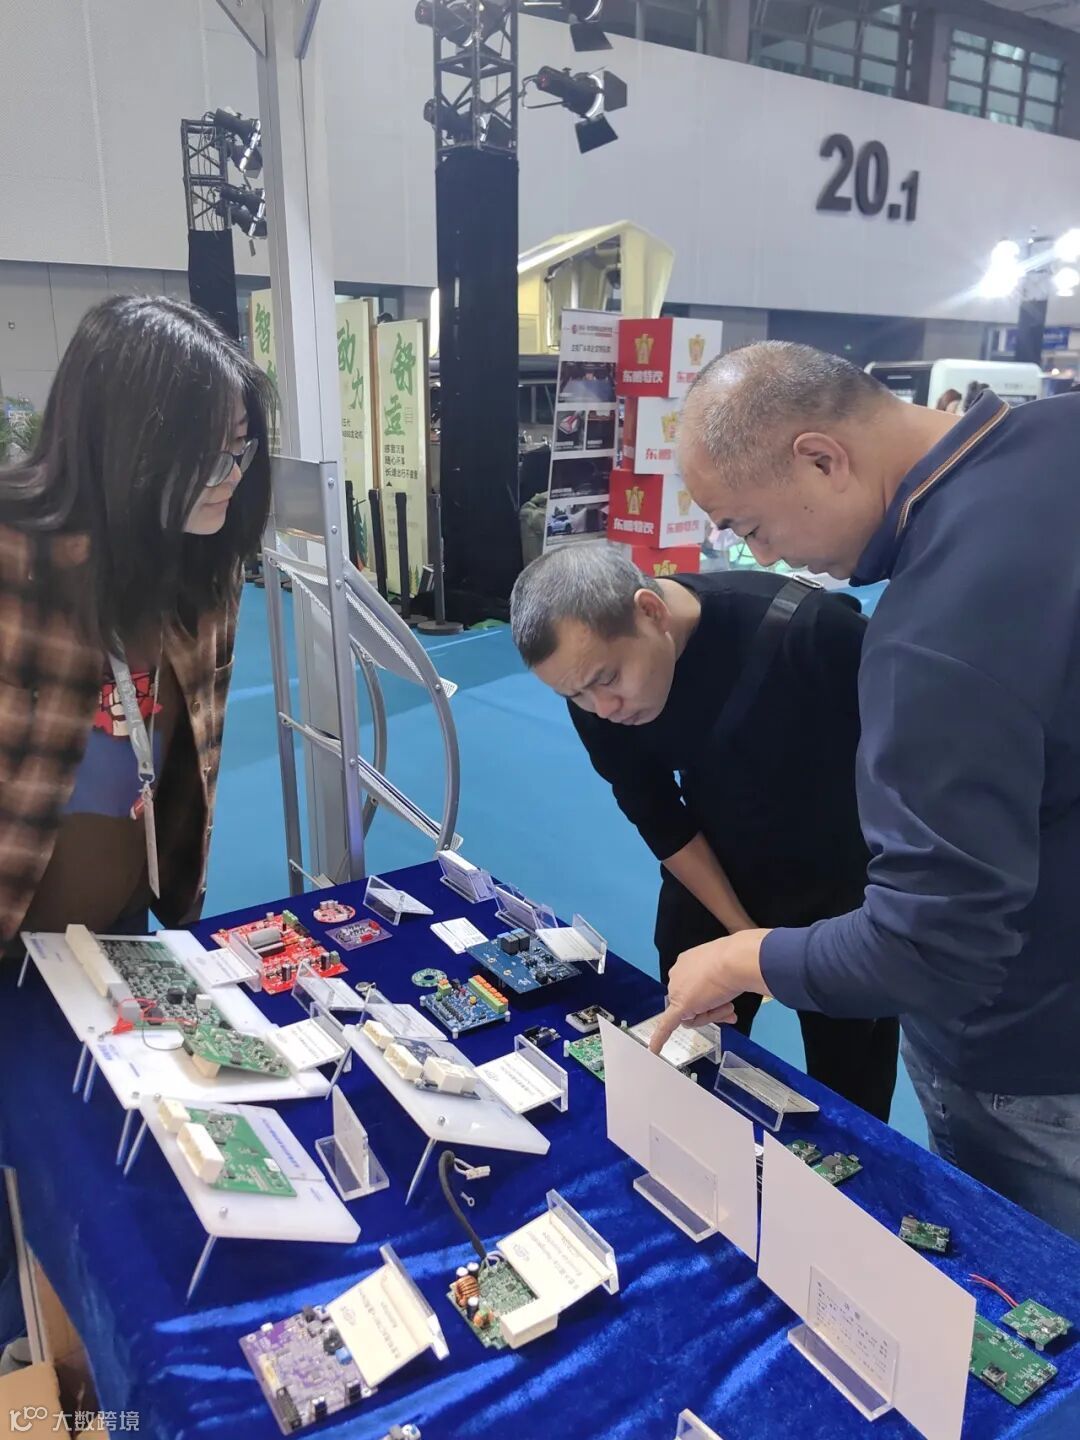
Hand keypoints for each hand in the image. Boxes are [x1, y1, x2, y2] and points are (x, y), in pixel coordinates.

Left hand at [649, 928, 770, 1054]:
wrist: (732, 961)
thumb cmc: (733, 963)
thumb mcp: (723, 972)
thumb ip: (716, 987)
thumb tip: (722, 1000)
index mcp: (686, 963)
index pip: (694, 989)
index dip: (709, 999)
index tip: (722, 998)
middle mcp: (677, 974)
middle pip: (692, 1004)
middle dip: (712, 1010)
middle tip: (729, 1008)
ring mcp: (677, 989)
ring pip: (692, 1015)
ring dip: (712, 1015)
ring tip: (727, 1006)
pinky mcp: (680, 1006)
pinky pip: (667, 1025)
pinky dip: (660, 1038)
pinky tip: (654, 1050)